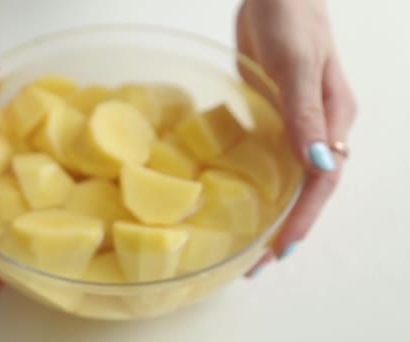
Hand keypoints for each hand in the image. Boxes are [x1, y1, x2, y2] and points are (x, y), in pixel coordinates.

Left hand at [235, 0, 356, 271]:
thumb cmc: (292, 18)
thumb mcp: (299, 63)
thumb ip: (306, 111)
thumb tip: (320, 163)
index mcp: (335, 120)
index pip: (321, 183)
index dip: (302, 219)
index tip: (279, 250)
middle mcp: (319, 129)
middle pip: (307, 190)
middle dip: (286, 228)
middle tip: (258, 264)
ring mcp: (295, 124)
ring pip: (288, 179)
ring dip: (272, 213)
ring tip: (248, 244)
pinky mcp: (272, 116)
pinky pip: (268, 158)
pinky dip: (258, 184)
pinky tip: (239, 200)